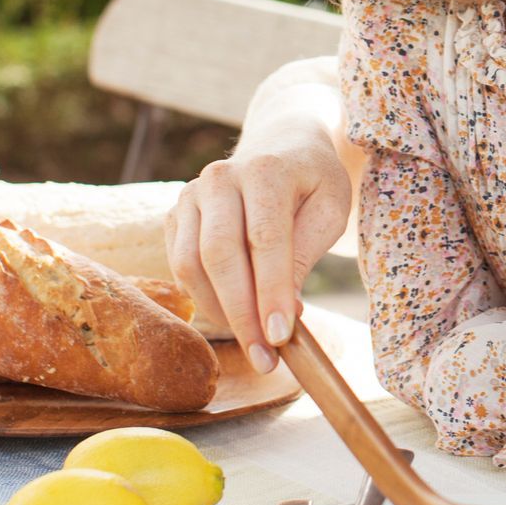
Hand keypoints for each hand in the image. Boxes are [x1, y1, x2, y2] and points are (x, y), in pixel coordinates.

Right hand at [165, 112, 351, 373]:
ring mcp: (191, 195)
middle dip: (242, 313)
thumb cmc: (313, 182)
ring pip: (190, 265)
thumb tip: (282, 312)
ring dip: (220, 313)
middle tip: (266, 358)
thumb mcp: (330, 208)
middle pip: (219, 255)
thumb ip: (305, 253)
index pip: (264, 239)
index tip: (281, 337)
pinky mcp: (175, 214)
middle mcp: (220, 177)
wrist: (279, 146)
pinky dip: (205, 299)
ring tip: (255, 342)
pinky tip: (235, 314)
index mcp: (265, 170)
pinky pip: (180, 267)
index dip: (271, 291)